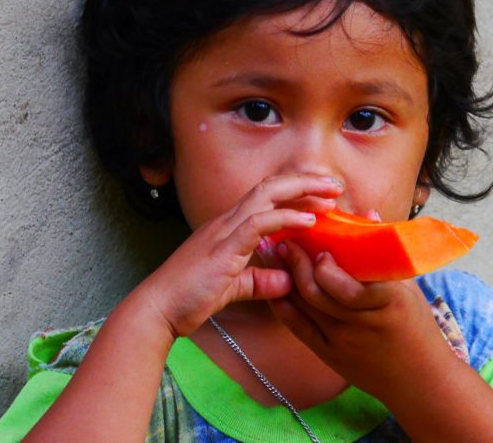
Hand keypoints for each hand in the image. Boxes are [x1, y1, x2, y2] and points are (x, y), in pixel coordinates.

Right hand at [134, 174, 343, 337]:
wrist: (157, 310)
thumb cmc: (188, 298)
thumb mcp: (234, 288)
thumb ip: (260, 282)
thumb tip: (287, 282)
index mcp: (229, 227)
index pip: (266, 197)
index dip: (295, 190)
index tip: (324, 194)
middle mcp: (226, 221)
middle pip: (271, 186)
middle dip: (305, 181)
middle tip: (336, 184)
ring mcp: (224, 231)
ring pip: (266, 195)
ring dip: (301, 190)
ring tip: (331, 194)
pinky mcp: (224, 248)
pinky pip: (258, 223)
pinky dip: (286, 218)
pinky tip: (309, 220)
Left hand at [269, 238, 457, 398]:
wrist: (419, 380)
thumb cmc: (417, 326)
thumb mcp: (408, 288)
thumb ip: (385, 252)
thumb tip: (366, 213)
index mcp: (387, 303)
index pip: (351, 289)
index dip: (328, 270)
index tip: (319, 248)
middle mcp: (361, 324)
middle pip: (318, 295)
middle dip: (296, 264)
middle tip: (284, 240)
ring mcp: (342, 341)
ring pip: (304, 308)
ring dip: (285, 278)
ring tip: (273, 253)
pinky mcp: (328, 354)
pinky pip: (297, 327)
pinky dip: (282, 305)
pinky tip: (273, 284)